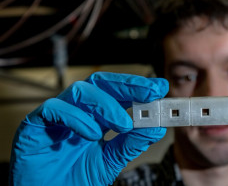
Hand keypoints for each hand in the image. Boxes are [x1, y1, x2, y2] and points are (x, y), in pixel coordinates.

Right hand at [9, 72, 168, 185]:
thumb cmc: (74, 180)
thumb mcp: (110, 161)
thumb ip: (131, 143)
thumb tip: (156, 127)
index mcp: (94, 117)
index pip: (117, 93)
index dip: (137, 87)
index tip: (160, 87)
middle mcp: (76, 111)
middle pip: (101, 83)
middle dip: (128, 85)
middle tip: (150, 92)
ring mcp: (56, 116)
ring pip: (80, 91)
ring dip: (106, 104)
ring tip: (123, 124)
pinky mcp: (34, 125)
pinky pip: (54, 108)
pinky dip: (76, 117)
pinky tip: (92, 134)